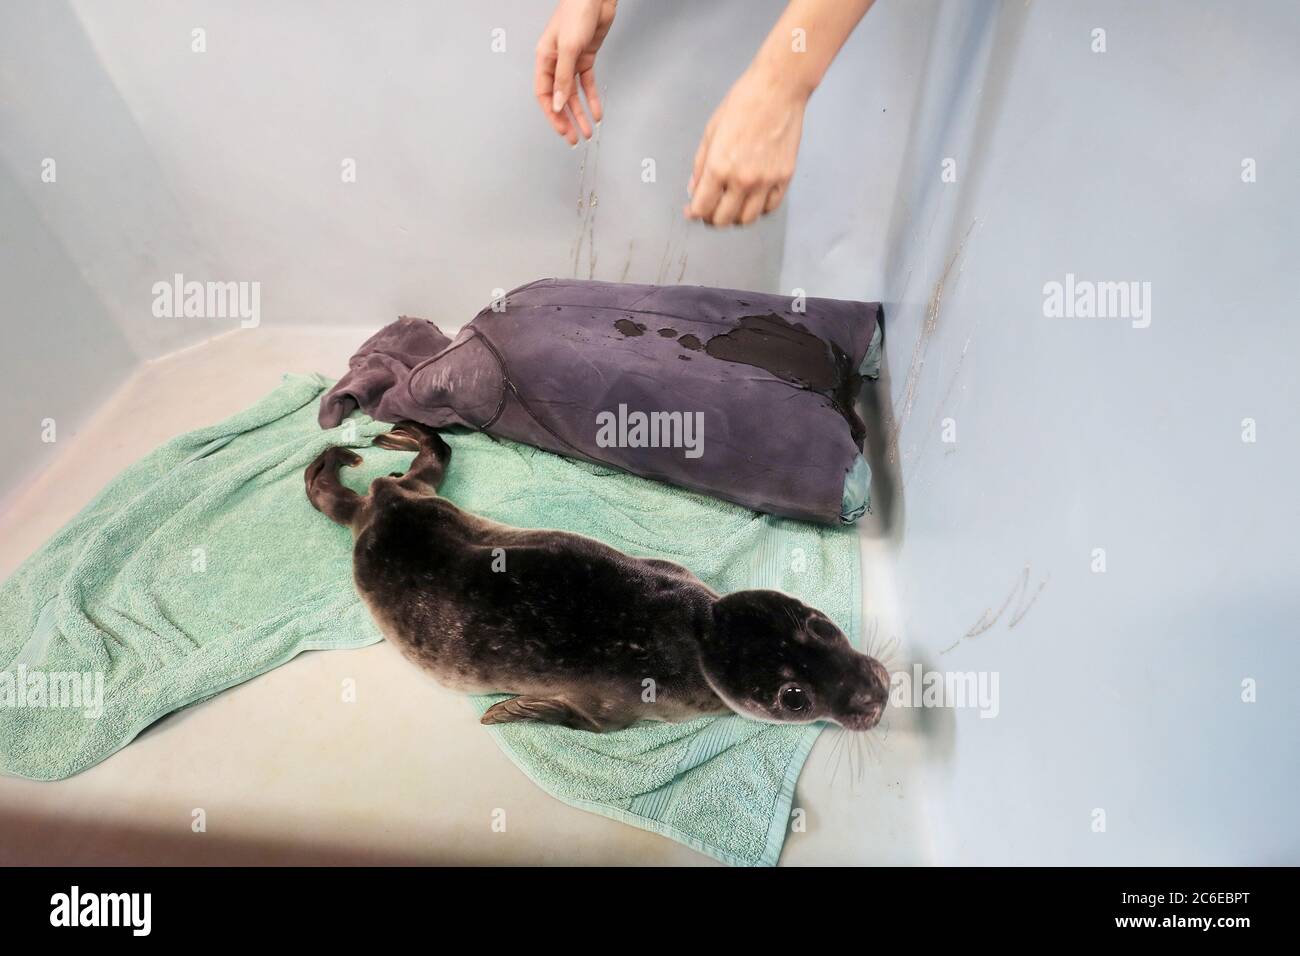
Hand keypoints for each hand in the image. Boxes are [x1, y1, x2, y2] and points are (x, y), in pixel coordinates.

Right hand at [534, 0, 617, 144]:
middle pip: (560, 99)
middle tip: (574, 138)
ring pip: (574, 95)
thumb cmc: (576, 12)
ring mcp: (571, 61)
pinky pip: (587, 84)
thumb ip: (564, 78)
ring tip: (587, 132)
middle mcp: (556, 63)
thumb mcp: (568, 48)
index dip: (553, 114)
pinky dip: (592, 99)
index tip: (562, 130)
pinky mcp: (586, 58)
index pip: (544, 94)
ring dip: (580, 114)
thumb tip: (560, 104)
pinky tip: (597, 112)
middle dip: (567, 120)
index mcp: (544, 59)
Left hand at [685, 65, 807, 226]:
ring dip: (736, 217)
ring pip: (747, 219)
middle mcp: (742, 179)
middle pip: (723, 219)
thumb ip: (700, 165)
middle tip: (710, 210)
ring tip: (731, 206)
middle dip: (712, 218)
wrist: (778, 90)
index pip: (702, 208)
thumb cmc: (744, 103)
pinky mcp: (784, 177)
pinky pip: (770, 207)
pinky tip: (752, 199)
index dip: (694, 213)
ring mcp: (766, 181)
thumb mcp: (711, 132)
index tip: (692, 211)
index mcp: (719, 167)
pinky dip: (759, 209)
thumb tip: (694, 189)